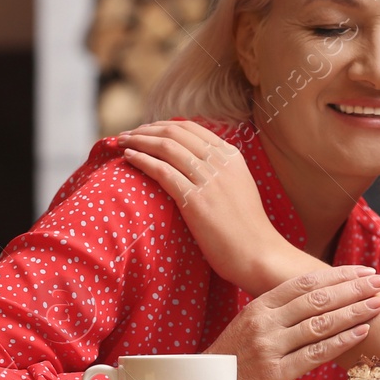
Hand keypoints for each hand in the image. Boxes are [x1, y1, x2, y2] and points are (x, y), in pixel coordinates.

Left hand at [118, 121, 304, 294]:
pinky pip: (162, 171)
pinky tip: (129, 158)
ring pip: (166, 147)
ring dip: (139, 141)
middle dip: (146, 129)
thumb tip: (195, 162)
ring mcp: (208, 180)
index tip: (145, 130)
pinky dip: (142, 160)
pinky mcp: (195, 200)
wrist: (258, 254)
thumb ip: (220, 170)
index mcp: (231, 156)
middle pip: (175, 133)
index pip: (191, 128)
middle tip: (126, 135)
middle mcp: (220, 162)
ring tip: (121, 143)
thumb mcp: (239, 187)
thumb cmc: (247, 229)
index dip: (163, 125)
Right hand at [206, 266, 379, 379]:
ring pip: (320, 324)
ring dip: (354, 312)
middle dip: (353, 289)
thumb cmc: (235, 357)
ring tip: (379, 304)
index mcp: (260, 306)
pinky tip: (362, 332)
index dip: (338, 275)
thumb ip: (281, 311)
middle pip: (317, 300)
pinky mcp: (276, 372)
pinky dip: (341, 342)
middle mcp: (265, 322)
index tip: (364, 271)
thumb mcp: (251, 324)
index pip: (305, 283)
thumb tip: (320, 297)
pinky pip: (315, 354)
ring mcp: (270, 346)